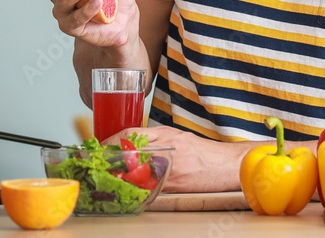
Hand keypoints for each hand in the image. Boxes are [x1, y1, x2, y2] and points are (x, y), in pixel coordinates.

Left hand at [107, 126, 249, 192]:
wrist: (230, 165)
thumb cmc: (206, 154)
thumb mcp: (181, 139)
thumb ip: (159, 141)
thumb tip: (133, 149)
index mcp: (167, 133)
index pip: (130, 133)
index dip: (109, 141)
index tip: (97, 149)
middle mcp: (167, 146)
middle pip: (127, 150)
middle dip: (107, 159)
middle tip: (95, 167)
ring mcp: (171, 164)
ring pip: (134, 169)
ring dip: (117, 176)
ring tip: (106, 180)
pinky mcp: (175, 183)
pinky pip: (149, 186)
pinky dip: (136, 189)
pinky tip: (129, 191)